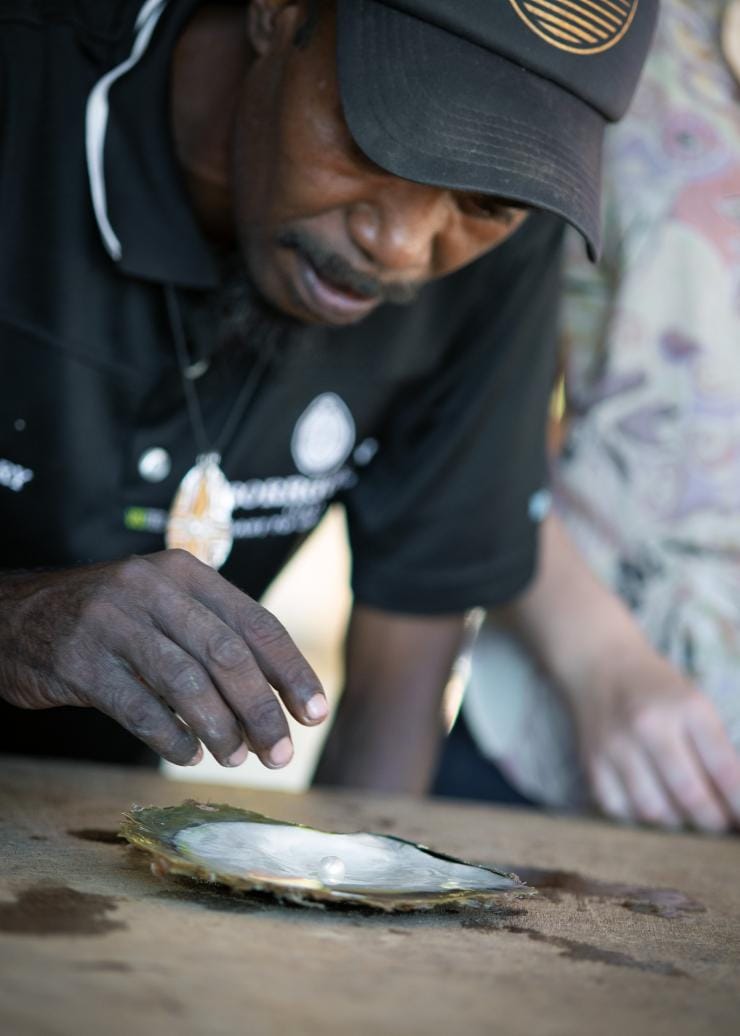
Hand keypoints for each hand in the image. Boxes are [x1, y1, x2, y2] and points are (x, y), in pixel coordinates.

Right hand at [0, 550, 327, 767]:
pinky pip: (138, 707)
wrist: (15, 616)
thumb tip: (276, 698)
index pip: (256, 623)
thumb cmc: (109, 619)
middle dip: (261, 709)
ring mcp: (113, 622)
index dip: (291, 671)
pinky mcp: (80, 661)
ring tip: (236, 759)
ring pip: (186, 682)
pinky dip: (170, 736)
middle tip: (281, 752)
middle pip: (227, 654)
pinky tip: (187, 754)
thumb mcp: (163, 606)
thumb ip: (213, 636)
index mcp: (184, 572)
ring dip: (221, 729)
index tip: (315, 713)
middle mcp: (152, 588)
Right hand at [571, 649, 739, 832]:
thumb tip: (733, 802)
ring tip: (688, 816)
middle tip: (720, 825)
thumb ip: (716, 750)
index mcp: (687, 707)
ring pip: (655, 811)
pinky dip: (640, 818)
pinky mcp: (592, 762)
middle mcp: (649, 726)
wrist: (600, 665)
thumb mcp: (696, 704)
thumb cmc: (658, 690)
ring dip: (678, 822)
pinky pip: (621, 811)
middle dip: (713, 822)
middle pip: (691, 796)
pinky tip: (653, 806)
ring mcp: (616, 746)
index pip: (725, 771)